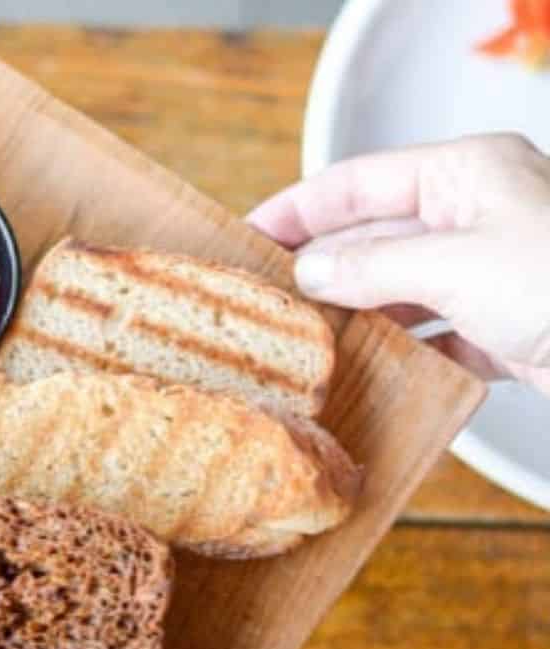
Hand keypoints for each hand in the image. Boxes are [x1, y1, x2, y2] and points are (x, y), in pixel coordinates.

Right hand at [247, 133, 549, 396]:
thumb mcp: (454, 264)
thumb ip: (374, 265)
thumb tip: (311, 269)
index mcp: (463, 172)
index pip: (356, 181)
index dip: (296, 209)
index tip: (246, 238)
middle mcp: (475, 214)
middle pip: (374, 236)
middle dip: (321, 269)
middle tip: (264, 303)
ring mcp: (491, 270)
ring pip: (401, 289)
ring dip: (357, 316)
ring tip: (303, 344)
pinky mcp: (506, 324)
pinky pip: (437, 335)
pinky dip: (404, 353)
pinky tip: (371, 372)